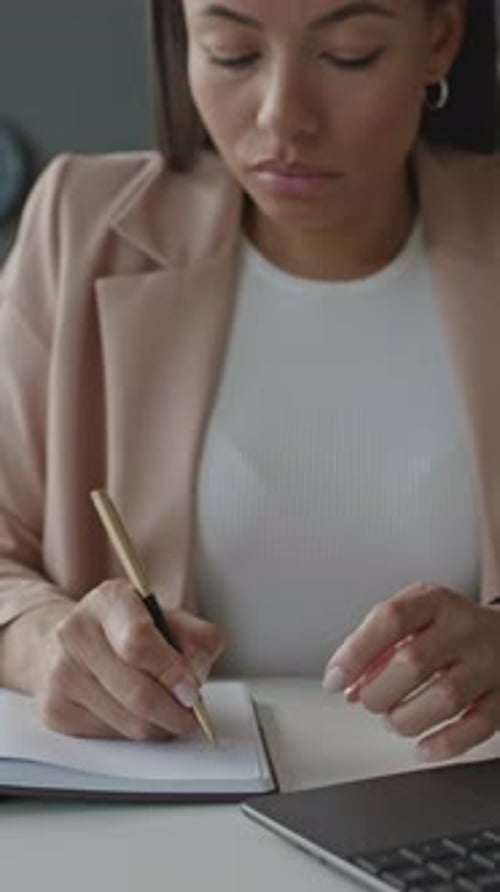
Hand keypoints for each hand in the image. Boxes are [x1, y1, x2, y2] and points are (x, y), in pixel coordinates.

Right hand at [34, 579, 225, 739]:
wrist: (62, 644)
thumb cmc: (122, 631)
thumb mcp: (163, 618)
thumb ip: (194, 637)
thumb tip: (198, 671)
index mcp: (108, 600)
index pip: (139, 641)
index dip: (172, 672)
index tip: (192, 690)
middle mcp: (76, 632)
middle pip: (136, 691)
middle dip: (173, 710)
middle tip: (190, 713)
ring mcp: (61, 673)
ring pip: (128, 722)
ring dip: (158, 725)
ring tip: (166, 710)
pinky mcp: (55, 710)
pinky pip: (111, 736)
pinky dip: (133, 731)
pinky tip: (134, 713)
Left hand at [323, 584, 499, 760]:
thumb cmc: (449, 628)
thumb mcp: (413, 619)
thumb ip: (376, 647)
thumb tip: (346, 686)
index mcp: (433, 602)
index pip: (390, 620)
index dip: (355, 653)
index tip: (334, 680)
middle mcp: (463, 628)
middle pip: (413, 662)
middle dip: (379, 692)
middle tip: (370, 702)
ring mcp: (488, 662)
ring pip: (445, 697)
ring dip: (406, 718)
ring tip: (394, 719)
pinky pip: (477, 725)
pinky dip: (445, 743)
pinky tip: (423, 748)